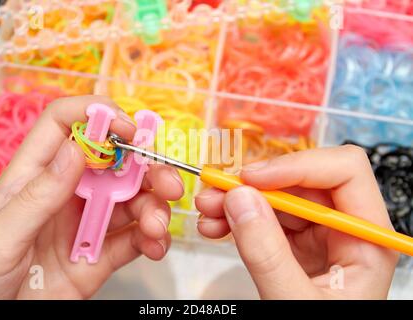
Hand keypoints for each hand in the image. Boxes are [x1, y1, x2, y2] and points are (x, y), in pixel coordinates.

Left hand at [0, 96, 183, 298]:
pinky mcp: (98, 258)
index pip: (64, 126)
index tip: (128, 128)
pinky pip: (133, 241)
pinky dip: (152, 240)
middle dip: (146, 168)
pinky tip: (155, 246)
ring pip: (131, 202)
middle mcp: (65, 195)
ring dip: (153, 208)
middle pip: (113, 164)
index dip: (97, 116)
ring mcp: (84, 226)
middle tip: (168, 184)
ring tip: (156, 227)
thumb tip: (76, 149)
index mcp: (34, 177)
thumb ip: (39, 195)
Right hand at [195, 145, 398, 298]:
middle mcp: (345, 228)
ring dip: (239, 198)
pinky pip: (265, 217)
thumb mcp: (294, 302)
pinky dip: (238, 217)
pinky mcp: (295, 244)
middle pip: (303, 180)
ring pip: (277, 196)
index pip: (345, 172)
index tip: (252, 178)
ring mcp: (319, 235)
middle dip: (256, 183)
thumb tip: (239, 199)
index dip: (297, 166)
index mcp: (367, 238)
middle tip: (217, 190)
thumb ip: (267, 254)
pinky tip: (216, 225)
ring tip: (207, 209)